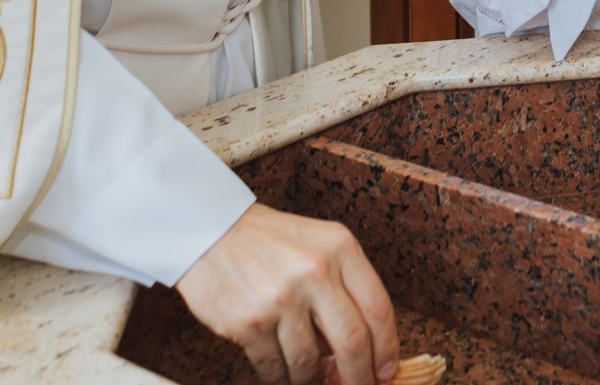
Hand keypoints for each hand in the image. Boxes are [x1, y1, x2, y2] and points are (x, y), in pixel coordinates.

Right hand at [175, 203, 398, 384]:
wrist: (211, 230)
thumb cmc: (270, 242)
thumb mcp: (319, 245)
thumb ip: (344, 286)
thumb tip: (363, 347)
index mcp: (340, 248)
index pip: (378, 308)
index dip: (387, 347)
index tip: (386, 370)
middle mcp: (315, 271)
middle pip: (353, 341)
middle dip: (359, 376)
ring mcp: (281, 298)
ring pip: (310, 361)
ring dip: (311, 379)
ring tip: (309, 377)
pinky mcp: (249, 321)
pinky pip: (274, 367)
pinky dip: (281, 378)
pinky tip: (281, 372)